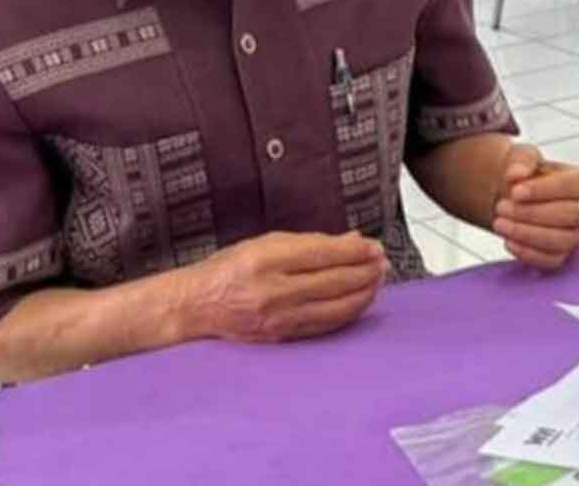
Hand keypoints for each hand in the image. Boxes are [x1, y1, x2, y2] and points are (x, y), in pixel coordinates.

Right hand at [180, 230, 385, 343]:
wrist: (196, 306)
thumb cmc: (230, 268)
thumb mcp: (266, 242)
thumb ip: (310, 242)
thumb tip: (352, 240)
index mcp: (266, 259)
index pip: (324, 254)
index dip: (356, 251)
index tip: (374, 246)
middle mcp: (273, 290)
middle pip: (334, 281)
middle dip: (365, 271)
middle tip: (383, 262)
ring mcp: (278, 318)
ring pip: (335, 307)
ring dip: (363, 293)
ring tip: (378, 280)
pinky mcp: (282, 337)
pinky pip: (325, 326)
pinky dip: (347, 313)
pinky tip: (360, 302)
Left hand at [491, 142, 578, 271]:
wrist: (516, 197)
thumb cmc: (526, 176)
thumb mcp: (522, 157)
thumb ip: (521, 160)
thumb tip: (516, 175)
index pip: (573, 186)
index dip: (543, 190)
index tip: (515, 191)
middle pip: (570, 216)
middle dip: (532, 213)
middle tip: (502, 207)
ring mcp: (577, 235)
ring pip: (562, 241)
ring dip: (527, 234)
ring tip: (500, 224)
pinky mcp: (564, 255)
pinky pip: (552, 261)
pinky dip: (528, 253)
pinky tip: (508, 241)